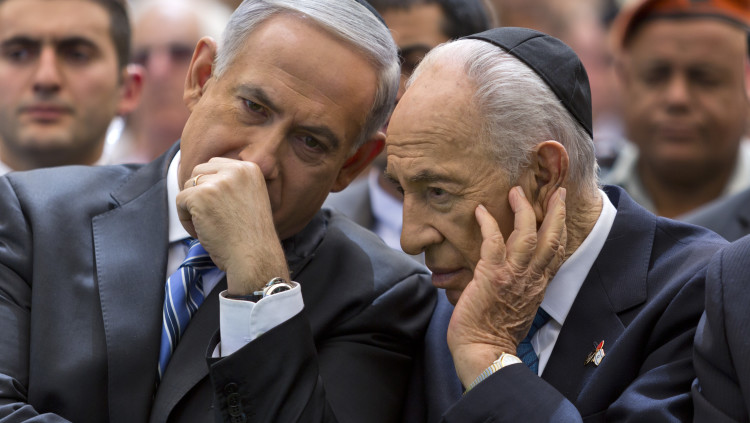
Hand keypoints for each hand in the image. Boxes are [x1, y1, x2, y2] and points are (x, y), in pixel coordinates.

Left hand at [176, 157, 289, 294]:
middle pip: (199, 172)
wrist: (255, 257)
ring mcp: (217, 182)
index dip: (211, 187)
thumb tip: (201, 177)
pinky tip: (202, 233)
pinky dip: (186, 219)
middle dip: (199, 194)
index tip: (220, 208)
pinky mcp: (200, 196)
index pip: (215, 165)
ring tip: (209, 227)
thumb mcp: (250, 198)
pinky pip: (180, 201)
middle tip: (212, 218)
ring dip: (192, 208)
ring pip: (188, 186)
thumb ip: (232, 184)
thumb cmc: (252, 236)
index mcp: (250, 169)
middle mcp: (235, 170)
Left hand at [447, 186, 565, 385]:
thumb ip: (518, 288)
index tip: (559, 212)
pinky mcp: (492, 275)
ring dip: (523, 210)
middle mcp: (531, 278)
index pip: (556, 252)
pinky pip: (493, 241)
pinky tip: (480, 211)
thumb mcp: (517, 308)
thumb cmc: (493, 334)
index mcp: (538, 286)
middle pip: (551, 239)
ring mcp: (513, 276)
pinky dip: (488, 223)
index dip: (559, 229)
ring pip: (527, 235)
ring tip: (516, 192)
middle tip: (555, 192)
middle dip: (555, 212)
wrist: (484, 352)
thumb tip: (507, 275)